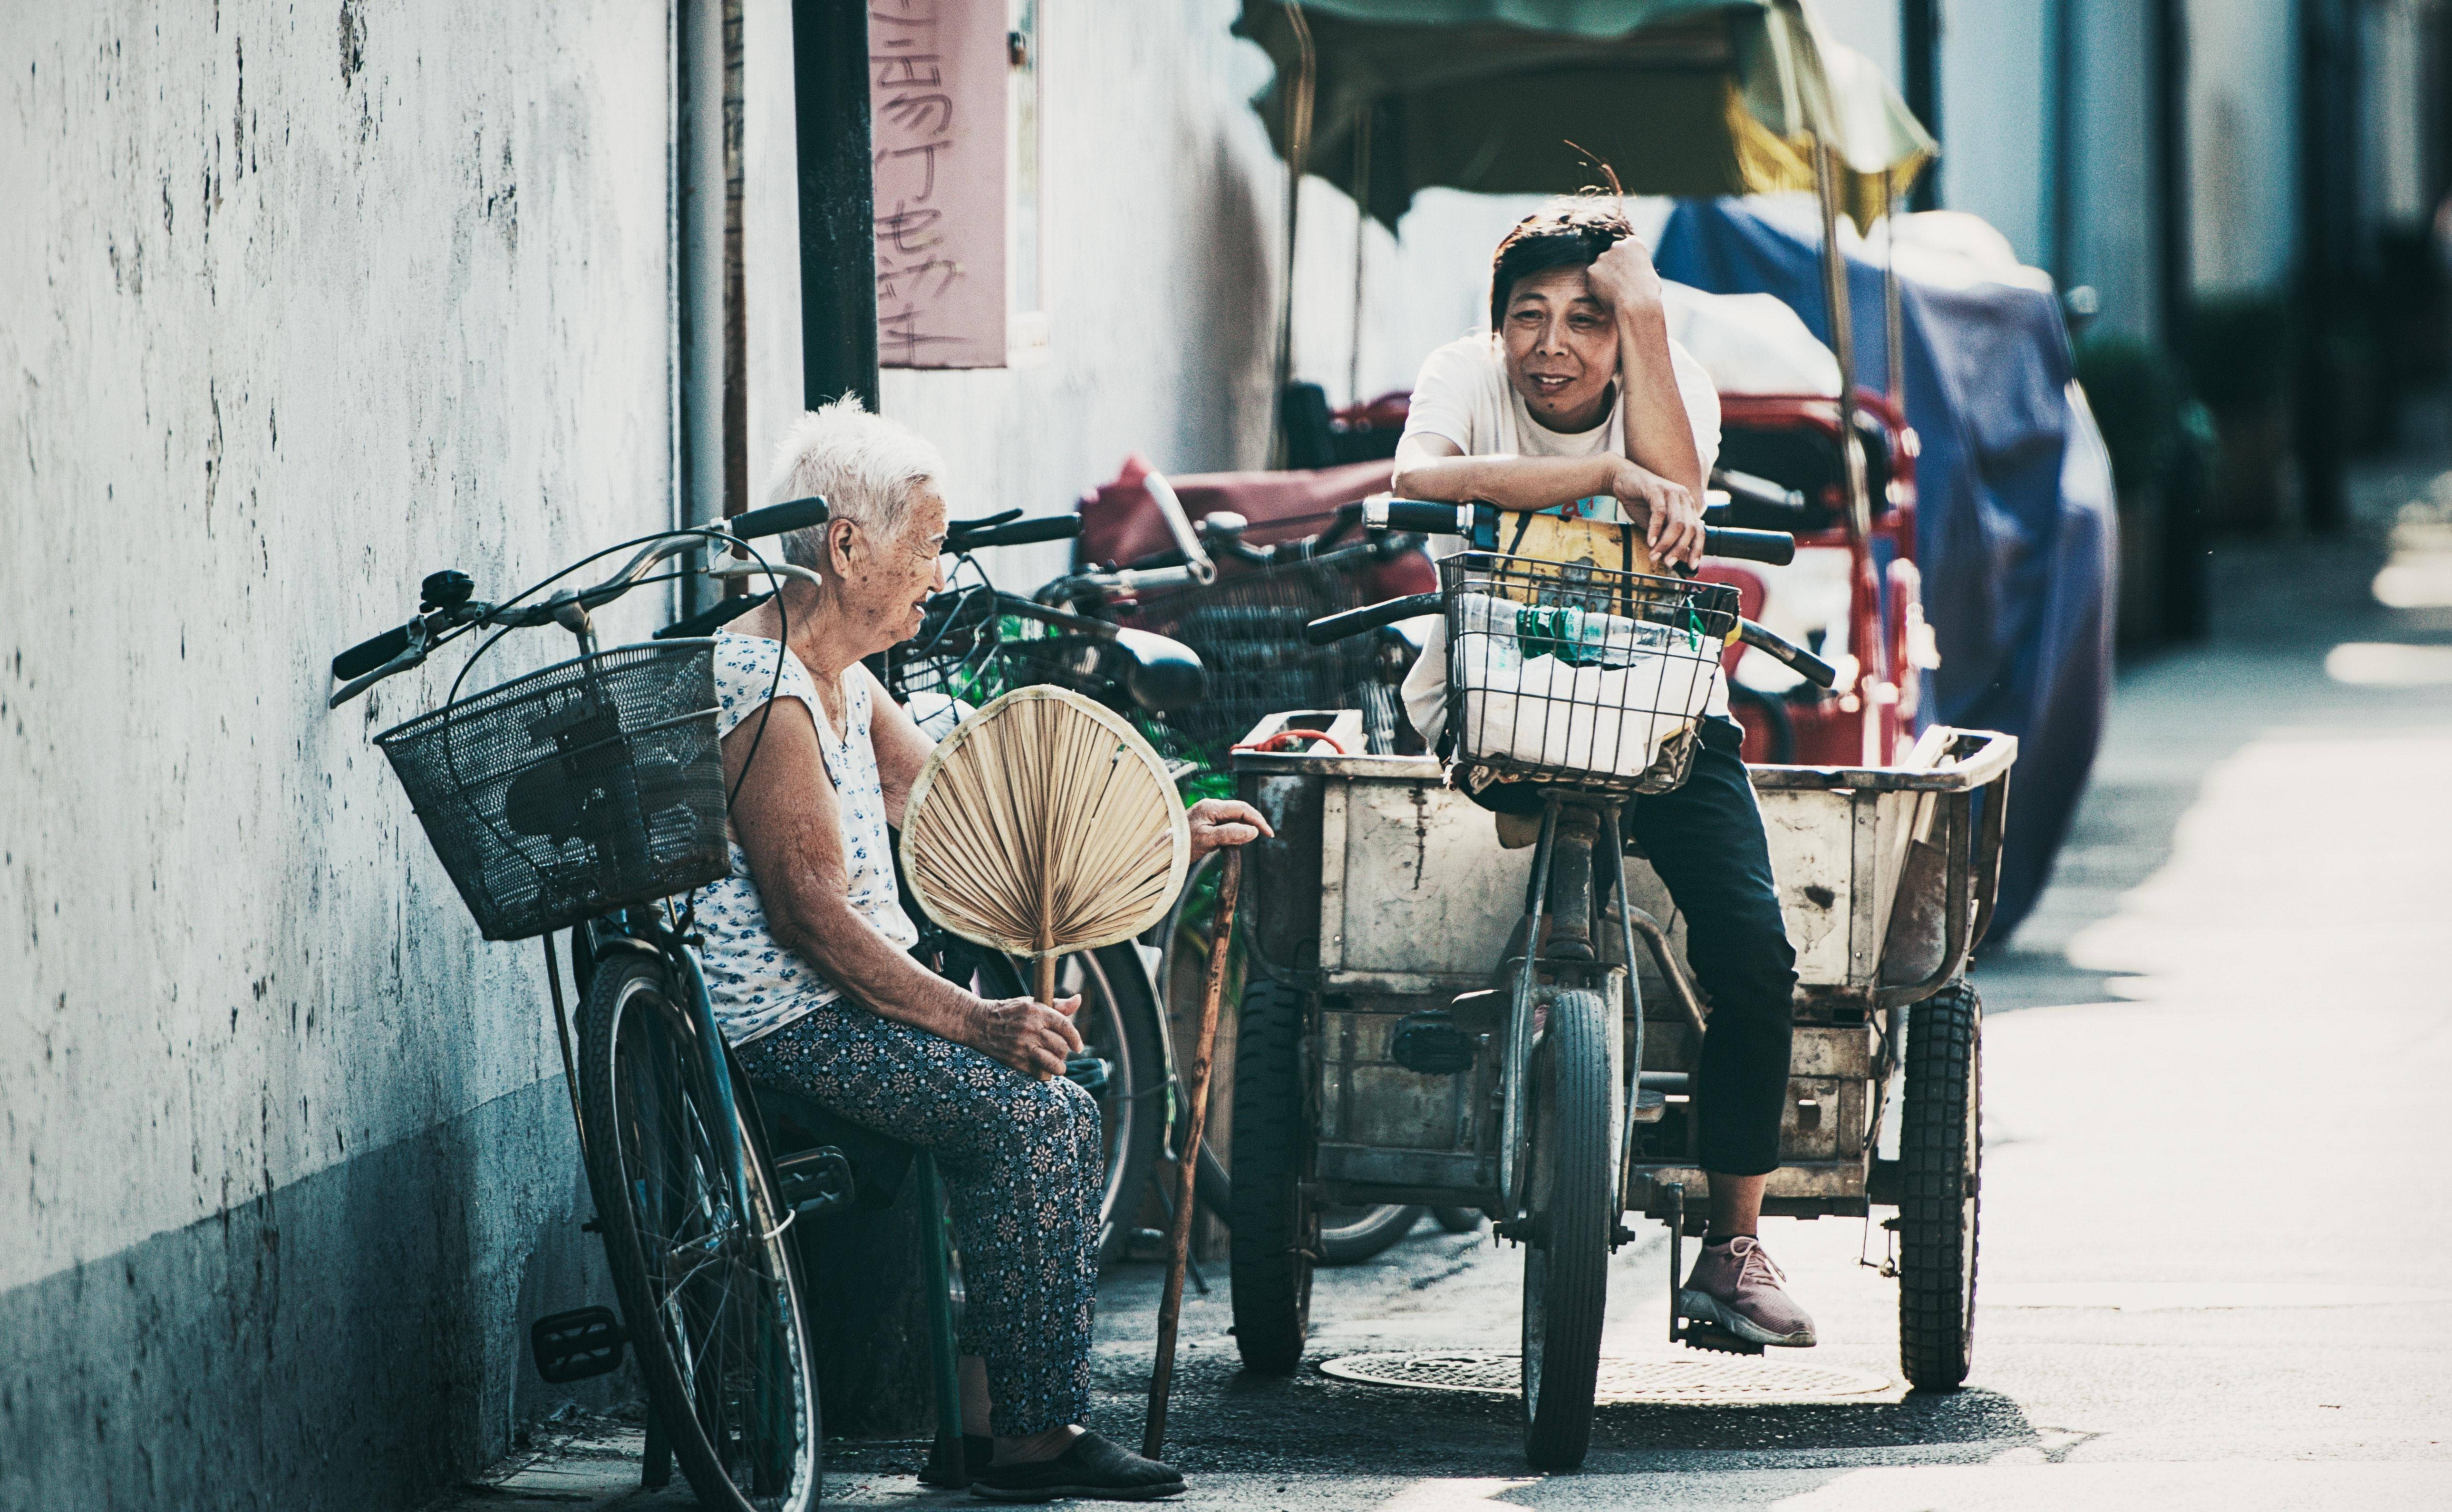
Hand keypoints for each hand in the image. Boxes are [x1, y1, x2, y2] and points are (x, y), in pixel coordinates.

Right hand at [965, 992, 1082, 1079]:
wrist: (978, 1023)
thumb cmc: (1009, 1012)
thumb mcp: (1031, 1003)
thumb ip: (1057, 1005)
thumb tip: (1078, 1000)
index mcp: (1037, 1012)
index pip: (1065, 1026)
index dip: (1075, 1038)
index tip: (1078, 1047)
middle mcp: (1031, 1029)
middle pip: (1061, 1046)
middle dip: (1064, 1053)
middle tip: (1060, 1053)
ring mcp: (1023, 1046)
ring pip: (1052, 1063)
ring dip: (1058, 1067)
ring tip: (1057, 1066)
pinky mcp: (1015, 1060)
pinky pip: (1037, 1072)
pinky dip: (1043, 1073)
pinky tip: (1041, 1069)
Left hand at [1186, 798, 1274, 860]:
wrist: (1161, 852)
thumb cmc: (1181, 846)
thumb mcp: (1208, 840)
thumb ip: (1231, 834)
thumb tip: (1253, 831)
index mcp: (1211, 807)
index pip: (1242, 809)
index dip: (1257, 820)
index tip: (1268, 834)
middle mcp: (1210, 807)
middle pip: (1239, 810)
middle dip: (1253, 822)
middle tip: (1265, 835)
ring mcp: (1207, 814)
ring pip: (1233, 817)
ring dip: (1244, 827)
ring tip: (1251, 839)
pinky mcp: (1205, 822)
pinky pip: (1225, 823)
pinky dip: (1235, 831)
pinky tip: (1237, 841)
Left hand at [1585, 235, 1663, 311]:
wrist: (1637, 303)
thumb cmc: (1648, 292)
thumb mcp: (1649, 272)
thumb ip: (1637, 266)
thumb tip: (1633, 272)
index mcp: (1634, 243)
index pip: (1626, 250)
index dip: (1627, 265)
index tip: (1630, 276)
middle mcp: (1616, 245)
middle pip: (1612, 257)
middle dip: (1614, 269)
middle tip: (1620, 285)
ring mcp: (1602, 257)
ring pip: (1601, 268)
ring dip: (1605, 278)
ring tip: (1614, 292)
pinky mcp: (1591, 270)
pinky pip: (1592, 280)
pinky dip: (1597, 288)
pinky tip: (1607, 295)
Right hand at [1611, 460, 1705, 567]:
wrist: (1621, 479)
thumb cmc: (1640, 503)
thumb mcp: (1657, 525)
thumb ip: (1668, 538)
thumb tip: (1681, 558)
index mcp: (1688, 506)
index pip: (1699, 530)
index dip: (1697, 549)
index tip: (1692, 566)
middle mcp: (1684, 497)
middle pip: (1690, 529)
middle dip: (1679, 549)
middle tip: (1668, 563)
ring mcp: (1671, 492)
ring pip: (1677, 523)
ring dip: (1666, 543)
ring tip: (1654, 555)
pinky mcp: (1656, 489)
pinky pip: (1660, 513)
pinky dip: (1655, 530)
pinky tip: (1649, 541)